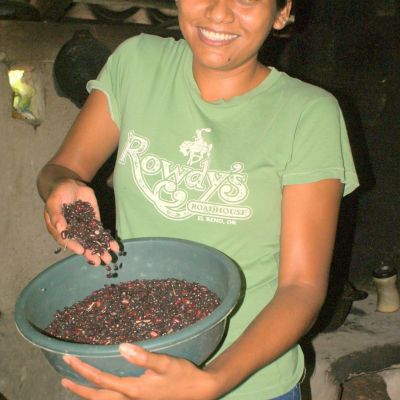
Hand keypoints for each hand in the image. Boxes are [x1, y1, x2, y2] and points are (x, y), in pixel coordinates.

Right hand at [44, 178, 118, 265]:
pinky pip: (100, 233)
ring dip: (100, 250)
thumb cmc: (58, 193)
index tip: (81, 251)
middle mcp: (72, 231)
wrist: (70, 184)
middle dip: (90, 253)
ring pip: (92, 241)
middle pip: (81, 244)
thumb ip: (56, 215)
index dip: (73, 246)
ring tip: (108, 259)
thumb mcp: (54, 201)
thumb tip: (60, 228)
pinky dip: (107, 240)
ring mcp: (84, 227)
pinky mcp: (93, 221)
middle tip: (98, 262)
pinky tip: (115, 247)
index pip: (66, 240)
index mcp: (59, 229)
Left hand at [61, 344, 218, 399]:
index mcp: (134, 390)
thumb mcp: (165, 363)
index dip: (83, 370)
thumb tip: (121, 347)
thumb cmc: (183, 375)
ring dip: (88, 393)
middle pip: (98, 397)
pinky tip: (102, 388)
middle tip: (64, 377)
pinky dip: (102, 395)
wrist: (199, 391)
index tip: (69, 359)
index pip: (102, 381)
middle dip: (79, 387)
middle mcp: (131, 399)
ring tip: (76, 383)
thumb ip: (143, 357)